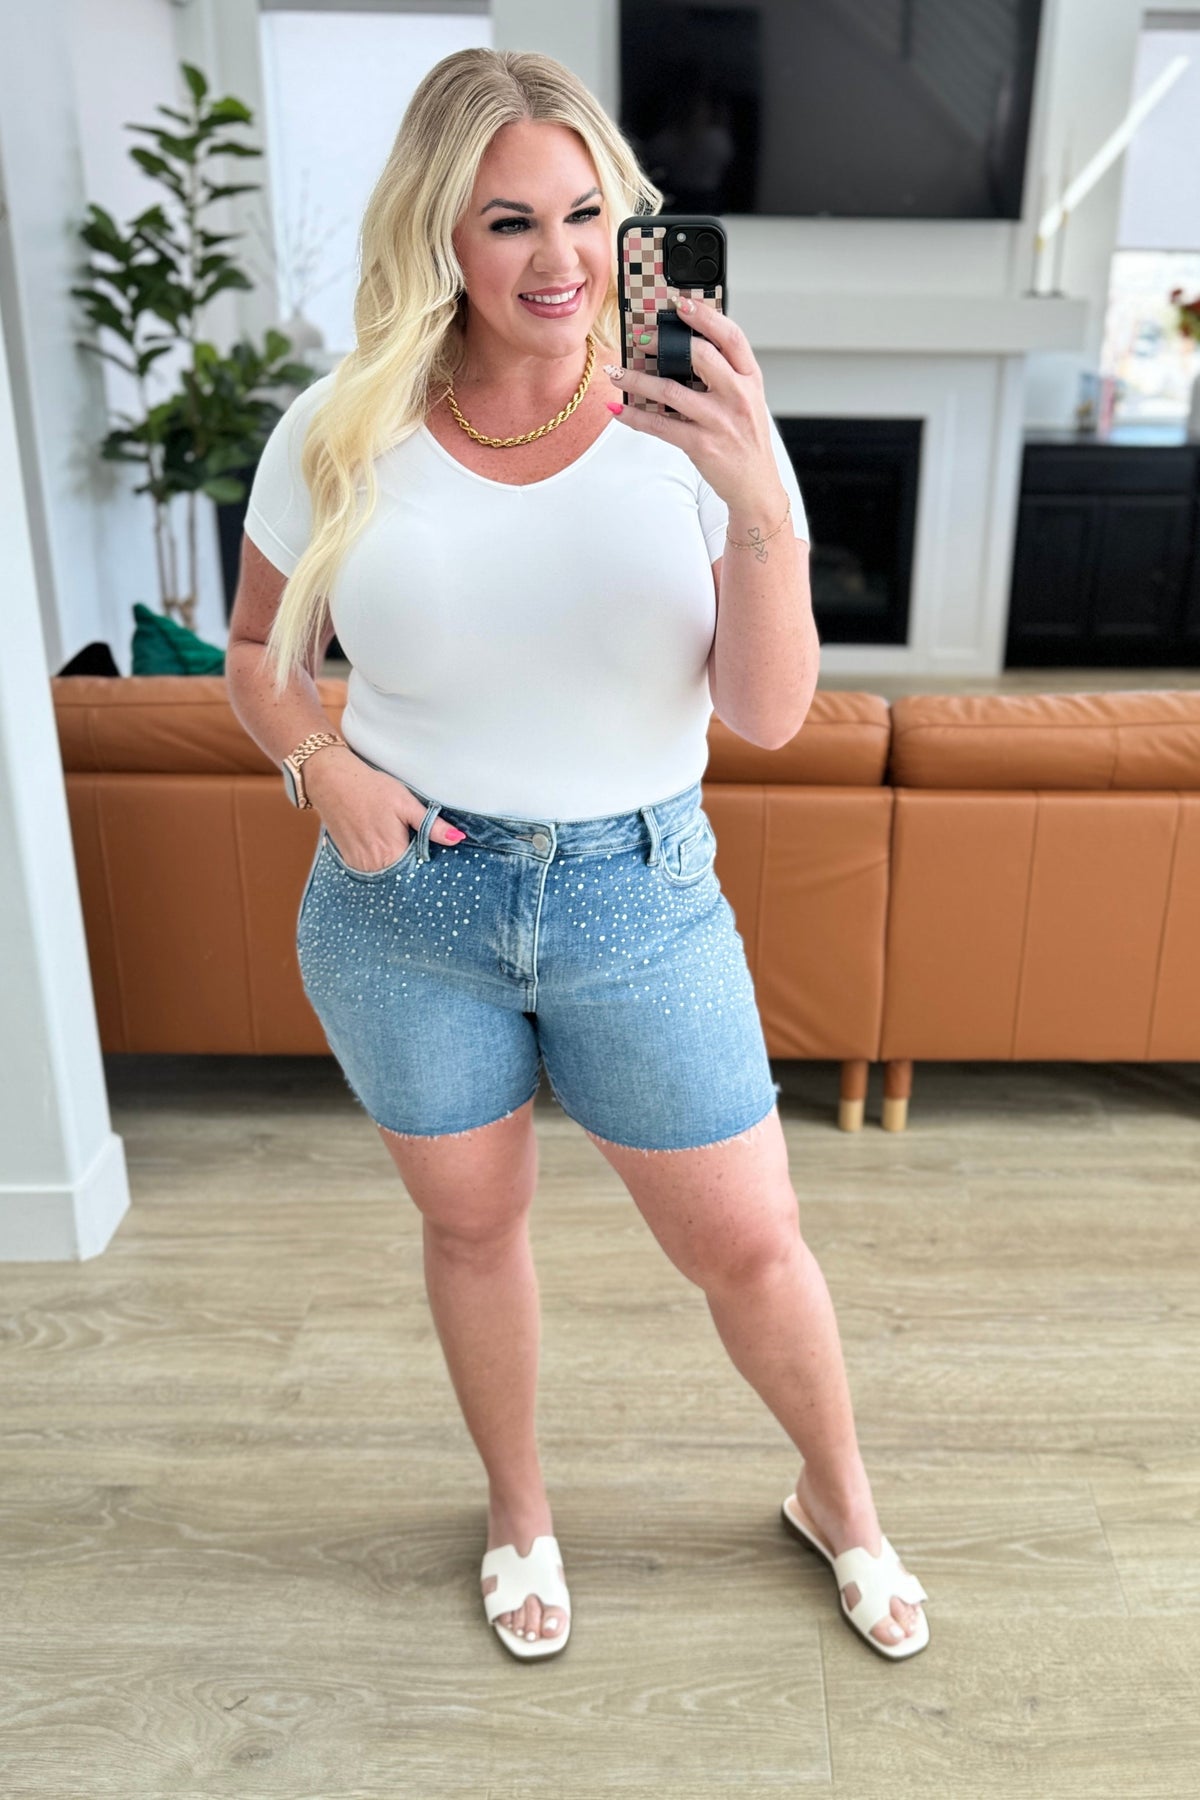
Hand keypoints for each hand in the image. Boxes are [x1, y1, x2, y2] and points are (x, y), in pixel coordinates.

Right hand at [304, 747, 464, 872]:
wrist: (332, 782)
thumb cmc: (371, 789)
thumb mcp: (406, 803)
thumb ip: (431, 826)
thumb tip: (457, 838)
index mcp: (393, 854)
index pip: (420, 874)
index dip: (429, 869)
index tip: (437, 864)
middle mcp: (375, 866)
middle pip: (404, 877)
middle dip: (414, 870)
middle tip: (419, 853)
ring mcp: (360, 866)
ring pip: (388, 876)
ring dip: (398, 868)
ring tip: (402, 851)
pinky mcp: (350, 862)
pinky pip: (373, 872)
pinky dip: (382, 866)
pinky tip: (385, 851)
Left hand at [603, 296, 783, 514]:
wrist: (756, 485)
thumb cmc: (747, 439)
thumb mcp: (748, 400)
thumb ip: (725, 374)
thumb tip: (683, 349)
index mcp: (751, 378)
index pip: (731, 337)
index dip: (705, 316)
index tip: (680, 304)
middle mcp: (738, 396)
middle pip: (700, 356)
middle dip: (664, 343)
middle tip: (641, 339)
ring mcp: (719, 421)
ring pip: (670, 391)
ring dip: (637, 380)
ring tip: (616, 373)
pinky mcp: (701, 445)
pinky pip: (659, 426)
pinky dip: (634, 417)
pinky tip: (618, 409)